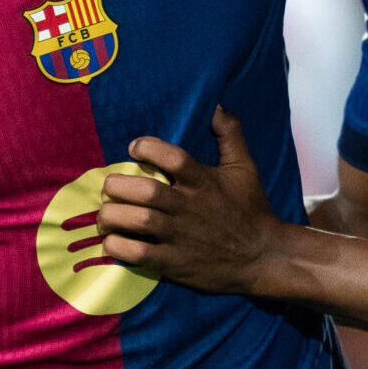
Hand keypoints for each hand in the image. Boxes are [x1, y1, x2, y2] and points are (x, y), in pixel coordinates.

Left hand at [99, 108, 282, 295]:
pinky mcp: (175, 263)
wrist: (262, 257)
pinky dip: (119, 246)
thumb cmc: (250, 209)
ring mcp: (180, 236)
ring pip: (138, 221)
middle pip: (146, 192)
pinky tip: (112, 241)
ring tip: (105, 214)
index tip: (134, 147)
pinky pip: (139, 254)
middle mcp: (189, 207)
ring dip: (113, 216)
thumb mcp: (245, 167)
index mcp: (203, 182)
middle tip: (109, 186)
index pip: (173, 158)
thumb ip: (230, 134)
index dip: (148, 148)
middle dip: (118, 186)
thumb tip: (216, 106)